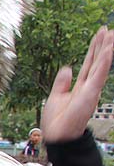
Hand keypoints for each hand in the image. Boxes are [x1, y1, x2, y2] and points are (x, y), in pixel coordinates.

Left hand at [41, 26, 113, 142]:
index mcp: (80, 85)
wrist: (58, 135)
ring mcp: (91, 89)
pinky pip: (98, 75)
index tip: (99, 34)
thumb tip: (68, 67)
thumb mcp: (56, 96)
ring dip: (106, 49)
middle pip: (97, 61)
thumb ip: (62, 82)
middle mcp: (88, 86)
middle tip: (109, 29)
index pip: (89, 63)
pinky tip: (108, 50)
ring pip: (101, 65)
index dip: (94, 48)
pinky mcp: (90, 94)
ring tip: (112, 34)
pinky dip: (103, 62)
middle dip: (103, 45)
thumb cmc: (57, 120)